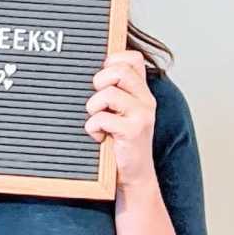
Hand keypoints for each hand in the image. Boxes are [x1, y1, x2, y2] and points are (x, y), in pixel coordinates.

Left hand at [85, 49, 156, 188]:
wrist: (133, 177)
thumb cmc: (119, 144)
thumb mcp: (119, 113)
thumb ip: (113, 92)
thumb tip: (88, 71)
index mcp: (141, 91)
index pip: (132, 57)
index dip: (112, 60)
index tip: (101, 80)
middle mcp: (146, 99)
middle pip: (119, 70)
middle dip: (99, 82)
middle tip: (97, 103)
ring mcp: (142, 115)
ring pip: (108, 93)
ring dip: (93, 108)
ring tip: (97, 122)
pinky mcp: (133, 131)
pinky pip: (102, 118)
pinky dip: (92, 128)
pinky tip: (98, 137)